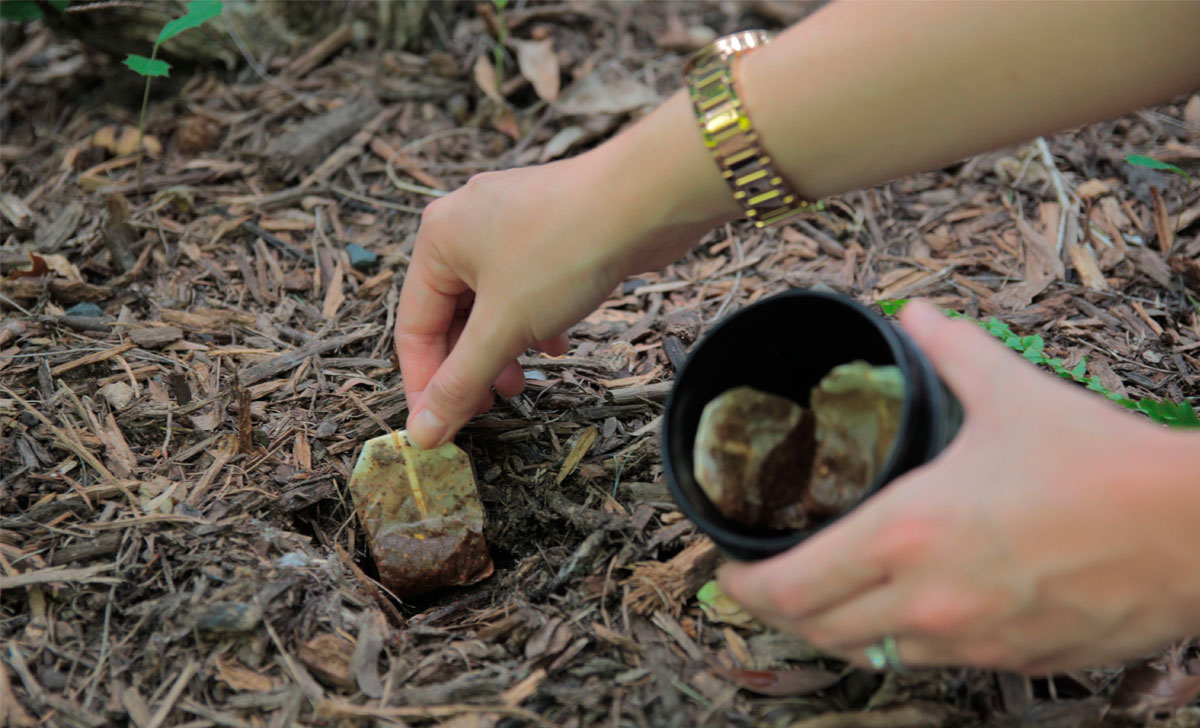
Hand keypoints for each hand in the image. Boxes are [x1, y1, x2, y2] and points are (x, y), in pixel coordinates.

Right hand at [395, 101, 736, 447]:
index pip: (414, 326)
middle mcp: (467, 224)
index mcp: (438, 238)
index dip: (426, 384)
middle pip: (453, 314)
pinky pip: (526, 285)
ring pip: (492, 302)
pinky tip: (556, 342)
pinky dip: (534, 320)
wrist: (645, 199)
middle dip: (470, 366)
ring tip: (523, 383)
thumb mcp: (504, 328)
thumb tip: (424, 432)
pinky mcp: (549, 228)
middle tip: (488, 407)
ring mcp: (511, 222)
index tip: (437, 428)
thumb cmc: (566, 249)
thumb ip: (461, 381)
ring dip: (503, 348)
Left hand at [718, 300, 1199, 673]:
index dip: (742, 585)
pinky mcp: (1014, 662)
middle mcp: (927, 600)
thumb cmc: (1103, 464)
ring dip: (836, 629)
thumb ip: (950, 352)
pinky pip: (932, 661)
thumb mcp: (1012, 393)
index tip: (728, 568)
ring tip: (827, 595)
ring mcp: (971, 640)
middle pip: (817, 631)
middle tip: (766, 582)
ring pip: (871, 654)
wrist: (1197, 533)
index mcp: (906, 534)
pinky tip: (907, 609)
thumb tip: (919, 315)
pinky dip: (901, 641)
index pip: (790, 587)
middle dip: (778, 611)